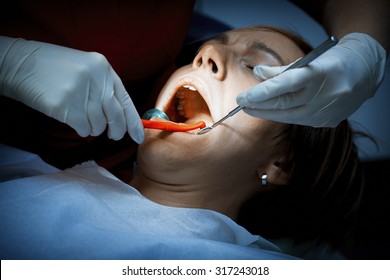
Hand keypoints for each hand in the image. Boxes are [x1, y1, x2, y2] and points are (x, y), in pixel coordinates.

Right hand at [0, 36, 143, 142]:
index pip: (125, 100)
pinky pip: (83, 128)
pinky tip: (73, 120)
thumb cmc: (54, 69)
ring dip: (92, 128)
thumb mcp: (85, 69)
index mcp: (103, 67)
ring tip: (81, 118)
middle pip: (116, 116)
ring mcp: (80, 91)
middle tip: (113, 135)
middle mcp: (96, 78)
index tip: (138, 137)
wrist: (20, 64)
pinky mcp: (65, 105)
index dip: (133, 121)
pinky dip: (80, 129)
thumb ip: (103, 88)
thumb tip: (121, 119)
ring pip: (98, 125)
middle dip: (116, 131)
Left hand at [236, 33, 385, 126]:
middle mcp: (324, 95)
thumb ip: (281, 70)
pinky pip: (298, 120)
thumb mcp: (309, 59)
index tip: (243, 97)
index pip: (284, 85)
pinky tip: (271, 112)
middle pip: (284, 104)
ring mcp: (327, 112)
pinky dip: (283, 115)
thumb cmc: (333, 62)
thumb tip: (257, 75)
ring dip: (267, 113)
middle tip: (241, 103)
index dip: (261, 93)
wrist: (365, 73)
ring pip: (289, 116)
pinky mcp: (328, 122)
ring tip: (251, 109)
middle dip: (259, 105)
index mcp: (320, 74)